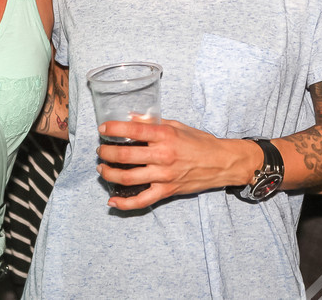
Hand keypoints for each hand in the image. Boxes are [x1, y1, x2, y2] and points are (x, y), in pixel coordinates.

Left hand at [95, 119, 257, 209]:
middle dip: (107, 153)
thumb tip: (132, 118)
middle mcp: (163, 156)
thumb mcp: (177, 126)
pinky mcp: (166, 191)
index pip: (133, 130)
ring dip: (109, 174)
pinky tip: (112, 201)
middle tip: (101, 150)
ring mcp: (164, 176)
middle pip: (125, 155)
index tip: (103, 129)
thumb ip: (153, 123)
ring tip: (102, 169)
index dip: (114, 129)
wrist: (221, 163)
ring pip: (128, 178)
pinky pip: (141, 201)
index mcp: (165, 136)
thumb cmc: (200, 142)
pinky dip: (124, 203)